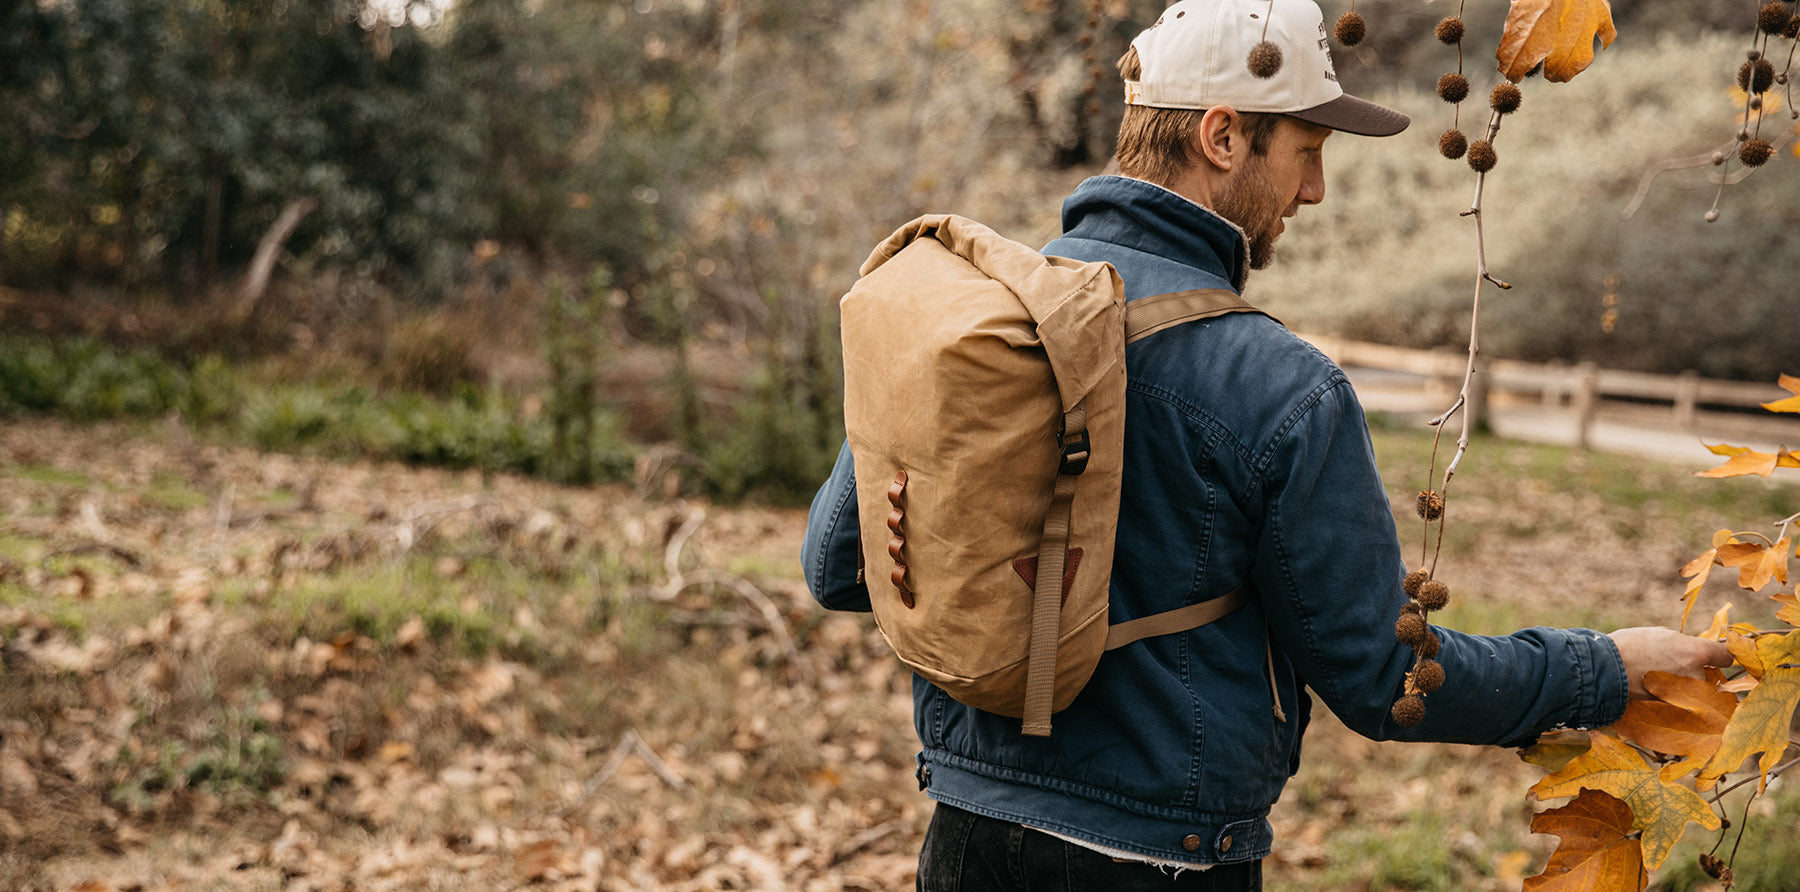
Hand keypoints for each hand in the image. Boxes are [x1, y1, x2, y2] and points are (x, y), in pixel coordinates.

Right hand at [1608, 626, 1734, 699]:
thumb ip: (1681, 643)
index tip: (1714, 657)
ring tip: (1657, 683)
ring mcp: (1685, 697)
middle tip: (1673, 670)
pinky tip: (1651, 693)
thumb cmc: (1627, 647)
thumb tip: (1688, 649)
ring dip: (1684, 690)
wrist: (1603, 672)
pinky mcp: (1672, 711)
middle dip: (1696, 675)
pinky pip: (1679, 705)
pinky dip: (1670, 701)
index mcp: (1696, 652)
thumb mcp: (1658, 635)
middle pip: (1709, 677)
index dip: (1719, 656)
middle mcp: (1696, 676)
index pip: (1725, 656)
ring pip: (1694, 693)